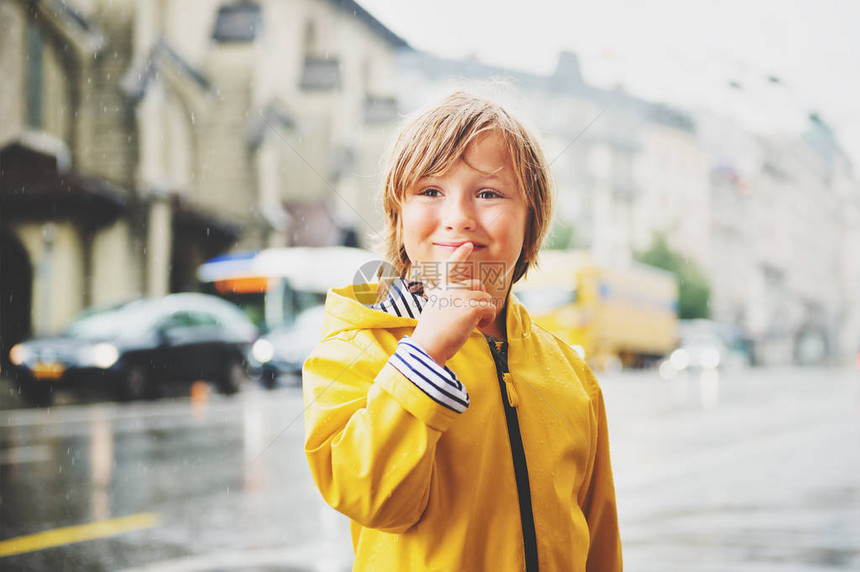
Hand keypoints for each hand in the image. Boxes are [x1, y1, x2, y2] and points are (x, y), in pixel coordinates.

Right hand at [410, 243, 496, 365]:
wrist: (429, 346)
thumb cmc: (432, 334)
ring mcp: (462, 297)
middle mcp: (451, 289)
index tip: (467, 245)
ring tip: (474, 324)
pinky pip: (490, 308)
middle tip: (473, 317)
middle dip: (480, 299)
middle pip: (477, 285)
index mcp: (442, 288)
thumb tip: (463, 301)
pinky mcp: (472, 308)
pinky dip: (488, 319)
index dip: (460, 254)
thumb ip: (447, 300)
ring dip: (484, 311)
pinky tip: (478, 327)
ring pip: (485, 297)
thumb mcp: (435, 310)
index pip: (451, 267)